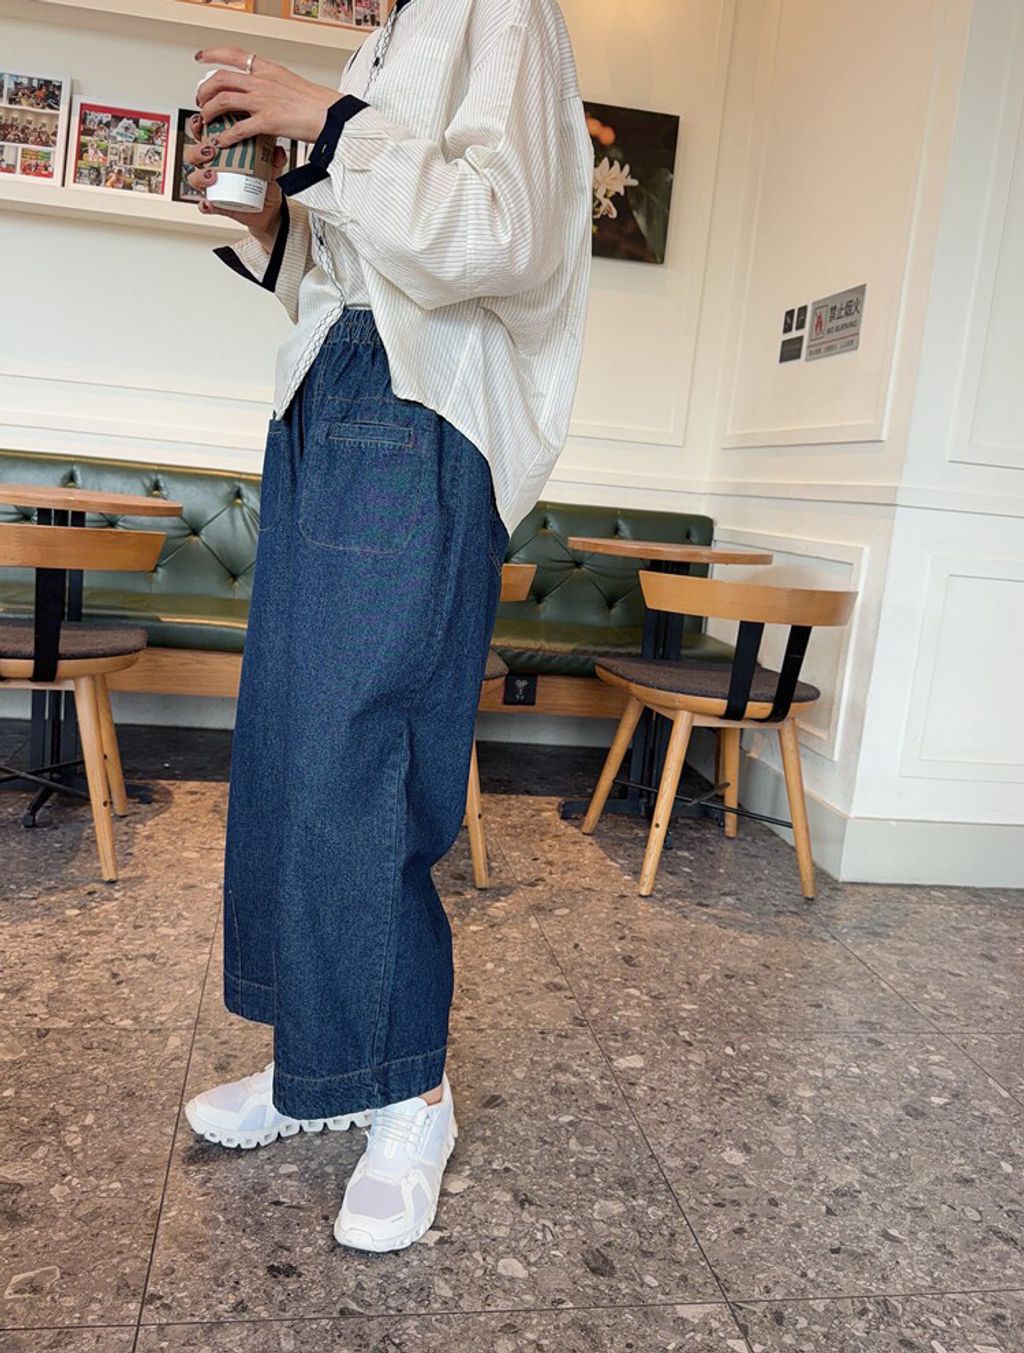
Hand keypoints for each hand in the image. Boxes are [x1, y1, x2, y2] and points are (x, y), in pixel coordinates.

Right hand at [182, 111, 286, 247]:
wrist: (269, 210)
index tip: (202, 121)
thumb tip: (277, 150)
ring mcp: (212, 186)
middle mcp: (213, 168)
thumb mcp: (271, 169)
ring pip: (194, 179)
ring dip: (199, 176)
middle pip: (192, 155)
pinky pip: (204, 206)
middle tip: (210, 151)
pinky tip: (209, 204)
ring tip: (212, 176)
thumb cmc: (264, 185)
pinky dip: (204, 205)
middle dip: (196, 151)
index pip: (203, 135)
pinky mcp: (216, 205)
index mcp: (222, 153)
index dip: (197, 126)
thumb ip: (275, 159)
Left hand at [194, 48, 339, 146]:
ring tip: (206, 120)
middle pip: (221, 78)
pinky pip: (238, 128)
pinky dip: (225, 136)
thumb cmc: (317, 104)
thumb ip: (273, 85)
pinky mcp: (268, 121)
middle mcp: (262, 81)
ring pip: (223, 100)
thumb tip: (263, 92)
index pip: (234, 54)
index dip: (213, 54)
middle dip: (205, 90)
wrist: (331, 115)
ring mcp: (263, 101)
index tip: (202, 58)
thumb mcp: (291, 84)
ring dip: (209, 111)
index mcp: (268, 70)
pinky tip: (221, 141)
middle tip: (202, 100)